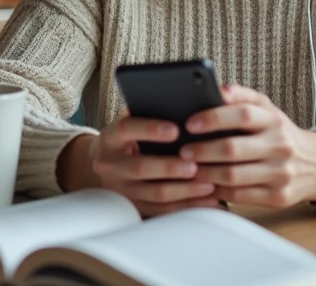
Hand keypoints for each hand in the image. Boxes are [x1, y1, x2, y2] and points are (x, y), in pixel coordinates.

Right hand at [87, 110, 222, 216]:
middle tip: (195, 165)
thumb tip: (183, 104)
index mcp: (110, 138)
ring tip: (209, 183)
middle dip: (171, 167)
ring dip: (184, 190)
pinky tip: (207, 199)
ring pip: (154, 193)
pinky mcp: (135, 207)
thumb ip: (150, 113)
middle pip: (140, 167)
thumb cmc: (129, 138)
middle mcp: (111, 165)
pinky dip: (187, 205)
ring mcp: (122, 189)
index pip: (127, 129)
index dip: (150, 129)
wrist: (107, 165)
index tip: (175, 130)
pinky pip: (163, 210)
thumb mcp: (132, 123)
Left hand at [180, 85, 315, 207]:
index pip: (243, 114)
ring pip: (233, 176)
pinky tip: (204, 185)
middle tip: (182, 151)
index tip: (190, 123)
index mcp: (275, 120)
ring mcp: (280, 173)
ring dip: (205, 172)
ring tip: (187, 169)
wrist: (315, 164)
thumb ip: (243, 96)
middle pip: (233, 149)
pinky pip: (239, 196)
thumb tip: (218, 89)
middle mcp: (280, 146)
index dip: (214, 118)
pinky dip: (217, 191)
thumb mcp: (267, 109)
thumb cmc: (279, 133)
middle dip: (202, 150)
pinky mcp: (277, 197)